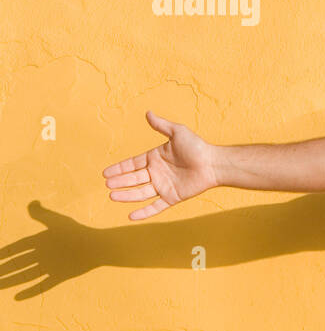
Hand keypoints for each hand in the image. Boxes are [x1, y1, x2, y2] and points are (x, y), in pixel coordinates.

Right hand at [102, 110, 218, 219]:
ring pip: (141, 193)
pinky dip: (144, 213)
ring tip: (112, 196)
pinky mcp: (173, 197)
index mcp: (155, 158)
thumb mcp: (178, 132)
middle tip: (107, 184)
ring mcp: (164, 186)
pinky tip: (131, 217)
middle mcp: (157, 173)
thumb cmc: (198, 147)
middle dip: (120, 182)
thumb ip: (161, 125)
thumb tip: (148, 112)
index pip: (132, 164)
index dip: (119, 168)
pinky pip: (156, 207)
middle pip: (133, 179)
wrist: (214, 164)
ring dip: (127, 196)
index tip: (105, 172)